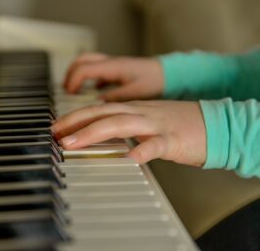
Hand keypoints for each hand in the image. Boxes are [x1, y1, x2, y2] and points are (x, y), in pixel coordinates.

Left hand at [51, 100, 206, 165]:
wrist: (213, 123)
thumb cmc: (179, 124)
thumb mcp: (148, 120)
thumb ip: (128, 125)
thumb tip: (106, 132)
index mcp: (136, 110)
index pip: (100, 109)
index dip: (77, 117)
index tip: (58, 127)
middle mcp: (141, 113)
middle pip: (103, 113)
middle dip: (75, 122)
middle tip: (55, 134)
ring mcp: (156, 124)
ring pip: (121, 124)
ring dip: (94, 132)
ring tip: (73, 142)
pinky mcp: (173, 139)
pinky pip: (156, 144)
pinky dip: (143, 150)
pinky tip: (130, 157)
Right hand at [64, 52, 163, 101]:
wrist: (169, 74)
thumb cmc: (155, 81)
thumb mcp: (135, 92)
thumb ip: (115, 97)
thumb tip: (97, 103)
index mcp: (113, 67)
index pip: (84, 69)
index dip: (72, 81)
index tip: (69, 94)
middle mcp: (111, 63)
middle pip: (82, 60)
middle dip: (70, 74)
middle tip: (66, 90)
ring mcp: (114, 66)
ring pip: (89, 63)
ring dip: (79, 75)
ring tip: (75, 90)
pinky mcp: (119, 71)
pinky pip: (99, 71)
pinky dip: (91, 79)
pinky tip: (94, 91)